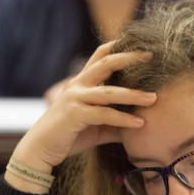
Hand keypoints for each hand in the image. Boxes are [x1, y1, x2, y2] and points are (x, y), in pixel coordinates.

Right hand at [6, 41, 155, 190]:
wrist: (39, 150)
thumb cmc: (69, 136)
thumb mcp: (97, 126)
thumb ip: (116, 122)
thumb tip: (142, 124)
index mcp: (82, 82)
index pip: (101, 55)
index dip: (120, 46)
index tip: (142, 44)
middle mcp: (78, 85)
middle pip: (106, 63)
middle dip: (130, 57)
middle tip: (152, 56)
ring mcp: (75, 98)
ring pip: (109, 92)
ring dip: (133, 95)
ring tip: (154, 98)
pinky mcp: (74, 115)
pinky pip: (104, 114)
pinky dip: (123, 119)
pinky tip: (140, 123)